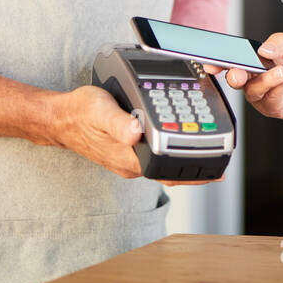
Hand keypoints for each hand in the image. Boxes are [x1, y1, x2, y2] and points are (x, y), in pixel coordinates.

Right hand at [55, 86, 222, 186]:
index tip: (215, 170)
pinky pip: (155, 157)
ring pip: (163, 165)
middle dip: (196, 168)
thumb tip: (136, 133)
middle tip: (221, 159)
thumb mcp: (100, 111)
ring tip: (209, 151)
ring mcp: (129, 160)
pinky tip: (181, 143)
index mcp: (128, 158)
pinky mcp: (127, 153)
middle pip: (169, 171)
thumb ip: (118, 123)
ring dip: (184, 160)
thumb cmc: (80, 113)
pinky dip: (171, 152)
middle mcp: (131, 164)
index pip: (167, 171)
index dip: (193, 172)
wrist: (61, 119)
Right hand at [211, 32, 282, 129]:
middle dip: (233, 75)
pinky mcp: (272, 107)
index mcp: (254, 61)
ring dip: (265, 80)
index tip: (213, 61)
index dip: (219, 60)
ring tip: (282, 70)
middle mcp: (254, 79)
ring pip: (252, 90)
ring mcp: (261, 95)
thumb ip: (279, 41)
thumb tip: (263, 48)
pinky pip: (269, 99)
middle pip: (235, 78)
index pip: (233, 59)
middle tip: (238, 73)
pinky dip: (276, 88)